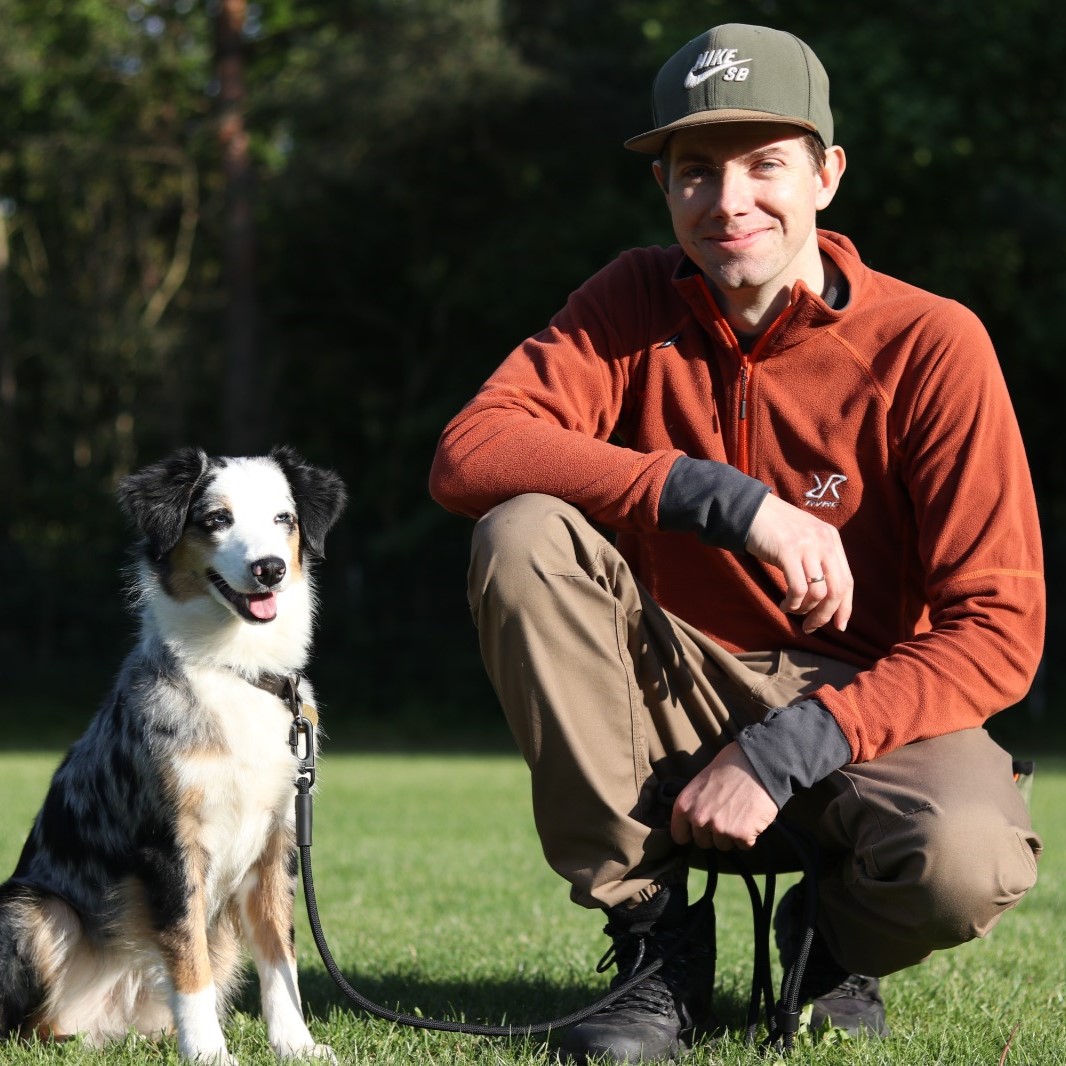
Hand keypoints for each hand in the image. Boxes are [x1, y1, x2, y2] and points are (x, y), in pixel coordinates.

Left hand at [670, 743, 778, 850]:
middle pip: (703, 843)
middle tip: (726, 816)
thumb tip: (693, 822)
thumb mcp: (700, 783)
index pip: (679, 836)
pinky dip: (750, 836)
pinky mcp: (741, 834)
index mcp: (684, 805)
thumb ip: (694, 805)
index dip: (691, 834)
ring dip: (732, 835)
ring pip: (724, 846)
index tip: (700, 830)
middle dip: (714, 834)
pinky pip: (744, 846)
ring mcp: (720, 828)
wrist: (755, 762)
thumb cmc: (729, 766)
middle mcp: (699, 819)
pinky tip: (752, 818)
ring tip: (740, 814)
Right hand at [745, 492, 853, 632]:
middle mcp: (824, 542)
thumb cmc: (776, 530)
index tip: (839, 626)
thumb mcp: (805, 540)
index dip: (845, 607)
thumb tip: (825, 598)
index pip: (847, 581)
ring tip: (792, 610)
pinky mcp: (788, 551)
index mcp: (832, 540)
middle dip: (826, 615)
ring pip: (818, 593)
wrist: (752, 510)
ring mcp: (807, 546)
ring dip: (805, 610)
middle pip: (837, 590)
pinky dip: (792, 603)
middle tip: (811, 627)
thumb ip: (818, 560)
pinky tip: (783, 605)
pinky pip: (797, 588)